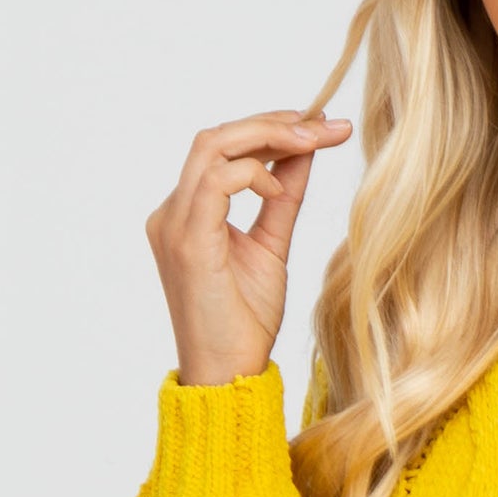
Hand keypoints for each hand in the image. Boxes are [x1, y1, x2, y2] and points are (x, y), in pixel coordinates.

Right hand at [144, 109, 351, 385]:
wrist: (228, 373)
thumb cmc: (243, 322)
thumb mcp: (271, 247)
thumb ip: (282, 200)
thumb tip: (303, 154)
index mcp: (188, 213)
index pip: (223, 149)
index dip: (271, 130)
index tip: (321, 126)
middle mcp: (173, 211)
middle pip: (216, 137)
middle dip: (274, 123)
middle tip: (324, 124)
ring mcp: (174, 224)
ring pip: (211, 146)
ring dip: (267, 136)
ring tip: (312, 142)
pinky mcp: (187, 241)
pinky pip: (213, 181)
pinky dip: (252, 173)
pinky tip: (279, 187)